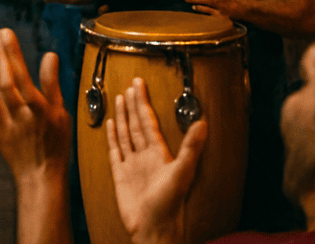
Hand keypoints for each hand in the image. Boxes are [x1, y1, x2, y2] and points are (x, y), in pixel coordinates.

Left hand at [0, 29, 68, 183]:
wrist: (40, 177)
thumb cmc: (54, 143)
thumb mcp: (61, 113)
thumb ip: (52, 83)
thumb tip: (50, 55)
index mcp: (40, 112)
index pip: (23, 78)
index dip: (13, 55)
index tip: (6, 33)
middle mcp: (21, 118)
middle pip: (5, 83)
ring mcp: (4, 124)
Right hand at [107, 78, 206, 243]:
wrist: (152, 229)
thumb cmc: (169, 205)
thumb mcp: (182, 172)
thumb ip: (192, 147)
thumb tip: (203, 122)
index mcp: (159, 152)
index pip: (148, 120)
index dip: (143, 102)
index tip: (139, 84)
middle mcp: (145, 155)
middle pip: (136, 123)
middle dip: (133, 104)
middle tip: (131, 85)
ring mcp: (132, 163)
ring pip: (125, 133)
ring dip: (123, 116)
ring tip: (120, 98)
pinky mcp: (120, 174)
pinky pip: (114, 149)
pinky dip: (112, 135)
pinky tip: (110, 124)